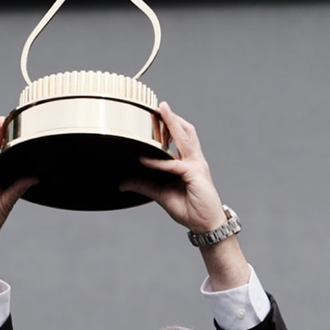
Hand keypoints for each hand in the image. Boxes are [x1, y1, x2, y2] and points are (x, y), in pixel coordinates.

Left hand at [117, 102, 227, 232]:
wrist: (206, 225)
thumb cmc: (190, 208)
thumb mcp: (161, 194)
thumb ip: (144, 185)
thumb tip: (123, 182)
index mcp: (189, 162)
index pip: (181, 138)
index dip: (170, 125)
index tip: (157, 114)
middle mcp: (195, 160)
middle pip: (185, 132)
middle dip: (172, 118)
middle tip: (159, 105)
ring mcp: (197, 166)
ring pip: (184, 139)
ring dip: (172, 124)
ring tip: (161, 111)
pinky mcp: (195, 175)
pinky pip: (175, 165)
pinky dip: (159, 162)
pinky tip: (145, 160)